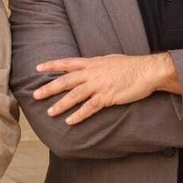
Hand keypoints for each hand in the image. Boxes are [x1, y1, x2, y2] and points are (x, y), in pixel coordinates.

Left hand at [33, 53, 173, 124]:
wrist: (148, 71)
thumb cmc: (131, 66)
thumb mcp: (110, 60)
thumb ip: (96, 65)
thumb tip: (88, 67)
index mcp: (92, 63)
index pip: (67, 63)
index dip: (52, 65)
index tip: (38, 68)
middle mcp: (92, 73)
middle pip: (66, 81)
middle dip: (49, 88)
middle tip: (35, 95)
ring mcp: (99, 85)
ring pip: (75, 95)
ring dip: (61, 104)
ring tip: (50, 112)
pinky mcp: (108, 97)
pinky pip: (90, 108)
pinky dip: (79, 115)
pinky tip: (70, 121)